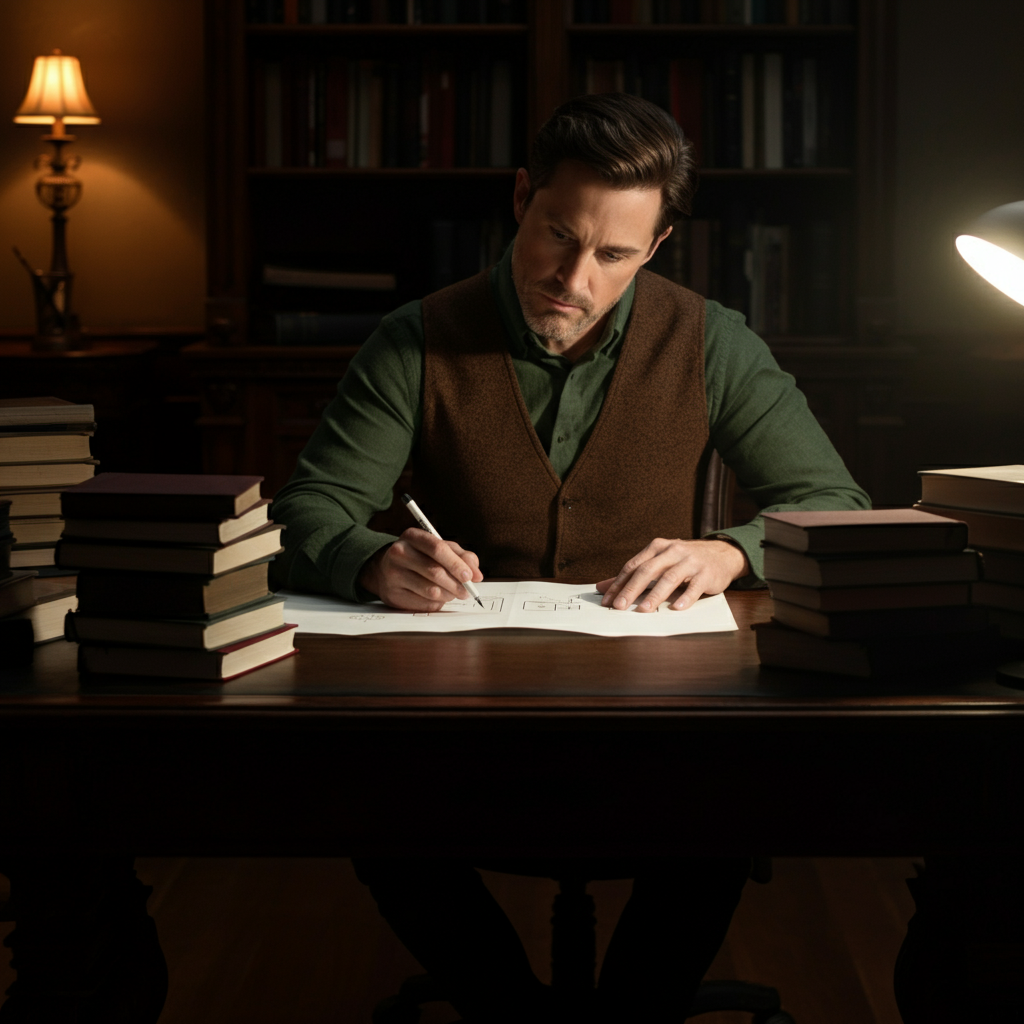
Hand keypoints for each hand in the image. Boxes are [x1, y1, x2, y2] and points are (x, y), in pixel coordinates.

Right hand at [358, 528, 483, 610]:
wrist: (384, 569)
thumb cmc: (420, 557)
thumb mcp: (439, 548)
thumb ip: (461, 556)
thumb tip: (477, 575)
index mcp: (412, 536)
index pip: (437, 549)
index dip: (456, 564)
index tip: (470, 576)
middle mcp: (399, 553)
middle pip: (434, 571)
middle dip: (456, 584)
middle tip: (468, 591)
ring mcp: (393, 575)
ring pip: (430, 590)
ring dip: (449, 595)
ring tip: (454, 593)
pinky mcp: (393, 595)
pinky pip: (423, 604)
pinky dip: (437, 603)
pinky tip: (438, 597)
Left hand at [596, 538, 749, 612]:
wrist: (722, 554)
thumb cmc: (684, 560)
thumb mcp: (659, 562)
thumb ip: (632, 575)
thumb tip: (603, 587)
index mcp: (657, 547)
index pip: (633, 566)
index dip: (619, 583)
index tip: (607, 600)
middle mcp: (673, 551)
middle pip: (648, 570)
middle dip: (632, 589)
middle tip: (620, 606)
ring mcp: (691, 561)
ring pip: (670, 578)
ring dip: (655, 595)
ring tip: (643, 610)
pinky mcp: (707, 573)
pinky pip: (695, 586)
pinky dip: (686, 597)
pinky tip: (677, 608)